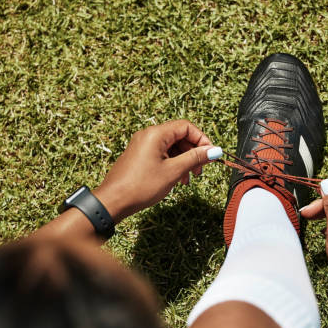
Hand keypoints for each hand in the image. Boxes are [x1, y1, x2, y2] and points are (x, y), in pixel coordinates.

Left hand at [94, 120, 219, 221]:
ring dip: (184, 160)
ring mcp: (142, 146)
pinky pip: (161, 154)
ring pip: (171, 147)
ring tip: (188, 179)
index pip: (186, 127)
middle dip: (193, 152)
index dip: (201, 139)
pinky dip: (172, 164)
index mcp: (156, 134)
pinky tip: (177, 179)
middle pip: (179, 136)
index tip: (210, 154)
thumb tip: (213, 151)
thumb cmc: (141, 186)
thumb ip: (194, 158)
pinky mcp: (139, 156)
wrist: (113, 201)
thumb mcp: (173, 171)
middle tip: (200, 169)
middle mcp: (148, 136)